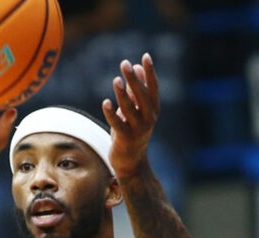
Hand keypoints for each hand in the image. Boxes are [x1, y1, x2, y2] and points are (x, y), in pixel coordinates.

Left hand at [101, 53, 159, 177]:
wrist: (131, 161)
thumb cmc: (132, 131)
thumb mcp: (136, 109)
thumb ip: (136, 89)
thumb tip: (136, 66)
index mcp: (153, 110)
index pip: (153, 88)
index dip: (150, 72)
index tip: (145, 56)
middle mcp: (148, 118)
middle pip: (141, 96)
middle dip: (133, 79)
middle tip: (124, 64)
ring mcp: (138, 129)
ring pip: (129, 108)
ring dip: (122, 94)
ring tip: (116, 80)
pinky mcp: (125, 138)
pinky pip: (117, 123)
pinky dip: (111, 113)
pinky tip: (106, 102)